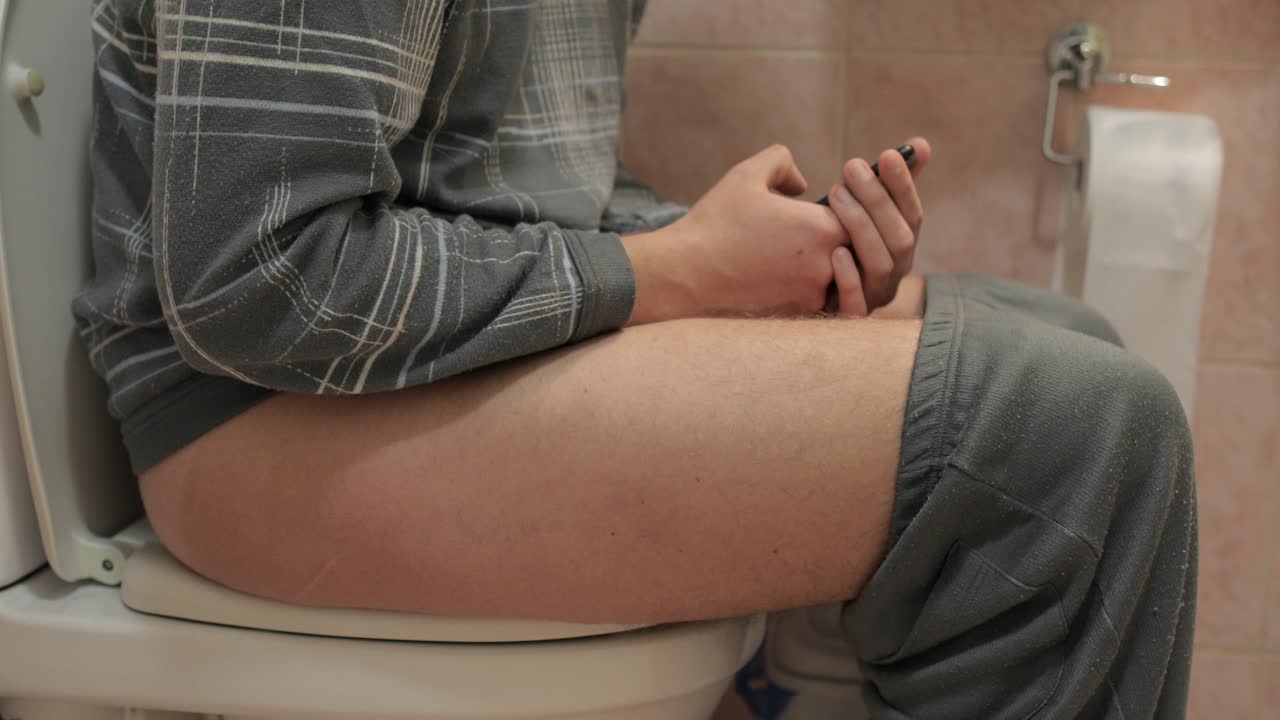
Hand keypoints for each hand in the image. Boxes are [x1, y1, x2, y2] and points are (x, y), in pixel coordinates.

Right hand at [625, 145, 845, 323]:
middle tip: (864, 224)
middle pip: (867, 249)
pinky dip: (830, 289)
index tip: (857, 199)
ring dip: (850, 265)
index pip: (868, 214)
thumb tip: (802, 182)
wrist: (684, 275)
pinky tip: (818, 277)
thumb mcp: (747, 175)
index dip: (866, 204)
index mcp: (820, 227)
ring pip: (851, 279)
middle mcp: (825, 264)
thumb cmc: (714, 224)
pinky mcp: (798, 316)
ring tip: (841, 252)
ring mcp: (813, 295)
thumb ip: (782, 162)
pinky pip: (830, 302)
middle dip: (864, 235)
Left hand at [827, 137, 930, 316]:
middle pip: (900, 238)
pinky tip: (836, 253)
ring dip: (862, 227)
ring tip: (835, 195)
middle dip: (878, 200)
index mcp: (897, 247)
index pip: (911, 214)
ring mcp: (872, 299)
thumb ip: (885, 181)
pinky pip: (856, 305)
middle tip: (851, 166)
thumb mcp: (851, 208)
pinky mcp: (846, 320)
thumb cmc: (822, 243)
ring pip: (881, 266)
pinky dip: (850, 278)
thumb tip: (921, 144)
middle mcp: (892, 275)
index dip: (903, 185)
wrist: (785, 295)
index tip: (887, 154)